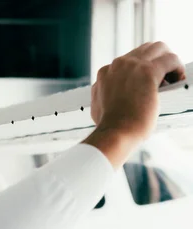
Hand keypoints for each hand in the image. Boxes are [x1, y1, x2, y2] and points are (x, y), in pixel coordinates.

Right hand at [84, 41, 185, 167]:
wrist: (115, 132)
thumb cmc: (110, 127)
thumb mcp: (98, 107)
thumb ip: (104, 95)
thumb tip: (110, 95)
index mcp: (105, 73)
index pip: (128, 61)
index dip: (141, 71)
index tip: (149, 83)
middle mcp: (117, 66)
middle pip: (144, 49)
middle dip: (156, 59)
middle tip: (164, 75)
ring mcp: (132, 66)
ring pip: (158, 48)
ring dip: (168, 59)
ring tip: (173, 76)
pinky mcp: (147, 71)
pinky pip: (170, 59)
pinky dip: (177, 67)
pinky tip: (179, 79)